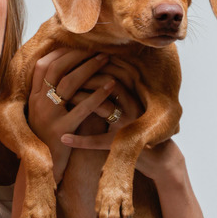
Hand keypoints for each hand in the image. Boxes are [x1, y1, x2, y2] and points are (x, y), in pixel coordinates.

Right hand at [28, 48, 118, 181]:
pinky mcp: (61, 130)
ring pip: (69, 83)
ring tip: (106, 60)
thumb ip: (49, 94)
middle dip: (78, 55)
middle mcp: (38, 104)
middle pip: (56, 69)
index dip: (61, 53)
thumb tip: (64, 69)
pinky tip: (111, 86)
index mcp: (33, 98)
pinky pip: (82, 108)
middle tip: (97, 49)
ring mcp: (48, 116)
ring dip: (90, 68)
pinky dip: (98, 94)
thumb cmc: (48, 138)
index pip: (43, 65)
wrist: (44, 167)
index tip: (79, 46)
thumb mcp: (43, 113)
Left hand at [59, 57, 185, 182]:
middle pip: (109, 82)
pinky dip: (80, 140)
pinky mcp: (123, 143)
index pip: (114, 68)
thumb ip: (112, 88)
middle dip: (84, 78)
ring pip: (103, 107)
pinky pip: (98, 141)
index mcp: (134, 92)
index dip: (92, 63)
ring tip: (63, 99)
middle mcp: (133, 105)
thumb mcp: (124, 104)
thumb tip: (88, 68)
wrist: (154, 156)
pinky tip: (64, 139)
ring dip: (81, 101)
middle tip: (63, 76)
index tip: (73, 60)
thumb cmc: (132, 126)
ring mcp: (129, 123)